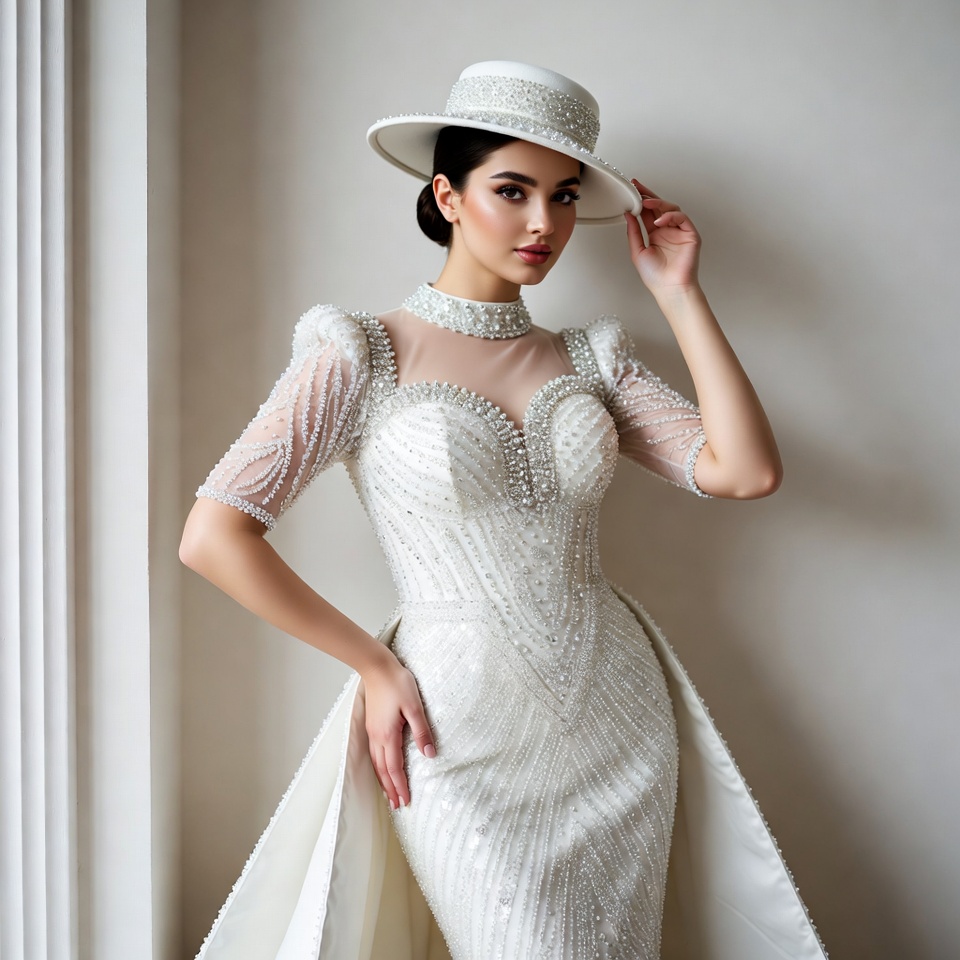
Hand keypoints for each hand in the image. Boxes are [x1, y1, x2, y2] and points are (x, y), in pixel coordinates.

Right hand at [360, 652, 435, 808]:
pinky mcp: (372, 725)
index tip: (406, 801)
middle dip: (391, 788)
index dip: (400, 786)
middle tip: (397, 805)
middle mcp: (378, 737)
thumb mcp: (414, 706)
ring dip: (383, 780)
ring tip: (389, 793)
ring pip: (376, 763)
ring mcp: (372, 731)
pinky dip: (378, 766)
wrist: (377, 667)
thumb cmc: (397, 683)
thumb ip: (422, 731)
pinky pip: (373, 753)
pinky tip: (382, 768)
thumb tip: (430, 755)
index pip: (394, 768)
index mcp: (388, 735)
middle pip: (383, 770)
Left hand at [624, 180, 701, 294]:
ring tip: (646, 203)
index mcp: (655, 234)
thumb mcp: (638, 251)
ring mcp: (679, 231)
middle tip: (637, 186)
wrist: (669, 289)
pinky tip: (660, 221)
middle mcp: (667, 230)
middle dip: (648, 195)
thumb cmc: (655, 276)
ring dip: (658, 204)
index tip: (631, 188)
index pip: (647, 212)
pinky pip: (681, 218)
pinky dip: (670, 216)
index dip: (640, 200)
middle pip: (659, 207)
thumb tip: (628, 214)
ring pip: (671, 209)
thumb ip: (633, 231)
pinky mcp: (690, 234)